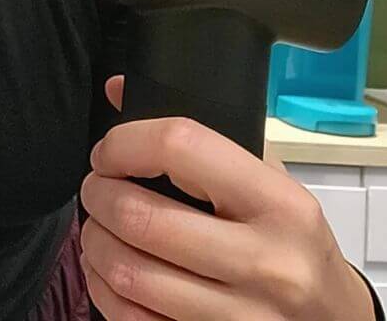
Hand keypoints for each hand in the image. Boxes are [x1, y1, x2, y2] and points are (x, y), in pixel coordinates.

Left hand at [78, 76, 375, 319]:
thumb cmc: (291, 242)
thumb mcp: (266, 181)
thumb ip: (199, 138)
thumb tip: (117, 89)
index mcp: (279, 203)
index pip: (181, 146)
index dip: (125, 142)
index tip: (109, 151)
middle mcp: (266, 263)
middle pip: (141, 215)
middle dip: (98, 195)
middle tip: (96, 189)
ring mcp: (243, 318)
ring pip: (129, 272)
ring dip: (94, 242)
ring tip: (97, 227)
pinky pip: (133, 319)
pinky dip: (105, 289)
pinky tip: (108, 271)